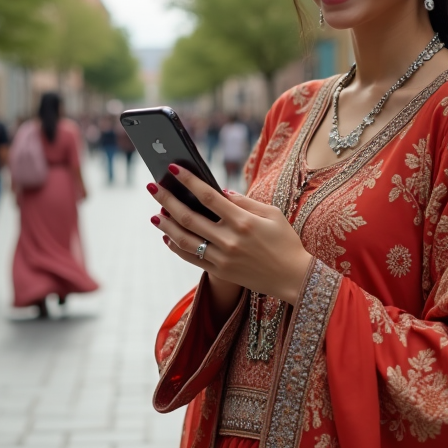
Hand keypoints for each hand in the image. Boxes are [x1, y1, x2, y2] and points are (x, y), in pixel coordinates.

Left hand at [147, 165, 313, 304]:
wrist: (293, 278)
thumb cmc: (285, 242)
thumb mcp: (272, 214)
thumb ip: (245, 202)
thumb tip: (221, 193)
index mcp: (243, 221)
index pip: (208, 196)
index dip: (189, 181)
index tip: (174, 169)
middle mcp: (229, 240)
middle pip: (190, 217)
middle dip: (168, 201)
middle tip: (153, 188)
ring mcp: (223, 258)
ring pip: (185, 240)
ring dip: (166, 226)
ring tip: (154, 214)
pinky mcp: (220, 272)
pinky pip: (192, 259)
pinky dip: (176, 247)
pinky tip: (167, 237)